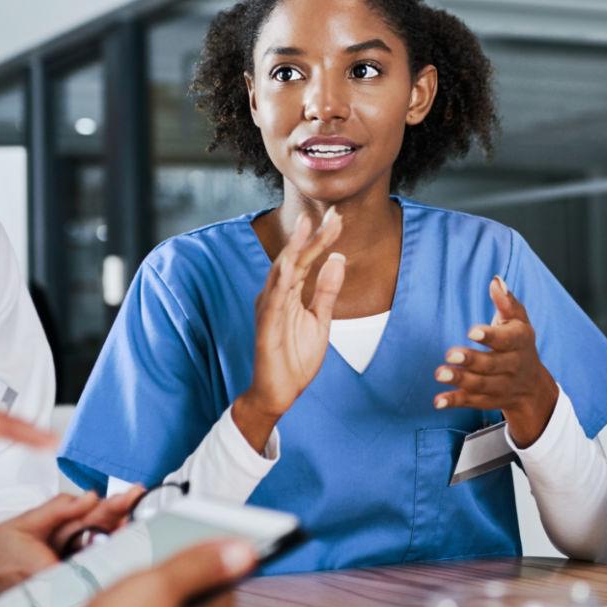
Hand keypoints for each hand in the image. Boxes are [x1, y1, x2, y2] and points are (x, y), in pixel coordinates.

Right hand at [0, 488, 146, 606]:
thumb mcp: (22, 524)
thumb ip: (56, 511)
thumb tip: (87, 497)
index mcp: (53, 566)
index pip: (92, 532)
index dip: (114, 513)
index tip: (131, 497)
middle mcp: (62, 577)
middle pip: (98, 540)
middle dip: (119, 516)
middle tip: (136, 496)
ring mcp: (64, 581)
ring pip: (94, 548)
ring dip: (114, 526)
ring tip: (131, 504)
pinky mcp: (62, 582)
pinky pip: (85, 558)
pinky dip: (100, 542)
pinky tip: (116, 526)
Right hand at [233, 209, 345, 452]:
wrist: (279, 392)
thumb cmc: (294, 358)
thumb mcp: (321, 320)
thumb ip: (327, 291)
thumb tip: (337, 259)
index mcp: (290, 292)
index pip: (307, 259)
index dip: (322, 238)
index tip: (339, 219)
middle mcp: (276, 295)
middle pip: (295, 258)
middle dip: (313, 236)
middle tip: (333, 214)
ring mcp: (269, 309)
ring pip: (281, 272)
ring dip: (294, 249)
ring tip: (306, 227)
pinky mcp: (266, 326)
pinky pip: (273, 300)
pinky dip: (281, 281)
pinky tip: (290, 264)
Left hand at [434, 277, 559, 445]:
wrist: (532, 387)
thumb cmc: (519, 344)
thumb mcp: (519, 322)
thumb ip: (507, 302)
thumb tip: (496, 281)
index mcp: (520, 342)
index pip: (507, 340)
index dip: (490, 336)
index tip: (472, 331)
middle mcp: (513, 366)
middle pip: (492, 365)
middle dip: (471, 360)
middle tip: (450, 354)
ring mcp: (501, 386)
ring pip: (481, 385)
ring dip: (460, 380)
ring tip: (440, 373)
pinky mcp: (488, 400)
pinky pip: (471, 402)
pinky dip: (454, 401)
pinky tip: (438, 400)